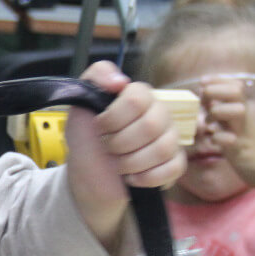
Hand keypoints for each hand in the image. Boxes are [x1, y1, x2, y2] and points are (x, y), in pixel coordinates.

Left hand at [64, 61, 184, 251]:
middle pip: (151, 125)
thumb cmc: (86, 140)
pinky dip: (145, 177)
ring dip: (130, 162)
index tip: (98, 126)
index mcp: (139, 96)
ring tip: (116, 164)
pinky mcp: (174, 164)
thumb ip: (96, 78)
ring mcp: (170, 139)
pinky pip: (173, 168)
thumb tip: (120, 81)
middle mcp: (159, 114)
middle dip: (120, 143)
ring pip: (163, 148)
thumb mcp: (80, 106)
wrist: (88, 177)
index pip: (137, 98)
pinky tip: (131, 177)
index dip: (113, 117)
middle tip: (106, 147)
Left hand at [197, 77, 254, 189]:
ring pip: (236, 112)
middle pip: (235, 93)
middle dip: (215, 91)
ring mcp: (245, 133)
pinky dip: (217, 138)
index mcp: (245, 112)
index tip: (202, 80)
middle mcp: (246, 119)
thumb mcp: (236, 127)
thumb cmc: (250, 147)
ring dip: (217, 112)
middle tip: (203, 98)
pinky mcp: (242, 151)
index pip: (235, 87)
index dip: (218, 80)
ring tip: (209, 123)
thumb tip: (206, 102)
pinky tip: (213, 141)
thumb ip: (223, 114)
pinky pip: (229, 140)